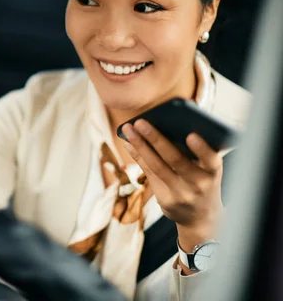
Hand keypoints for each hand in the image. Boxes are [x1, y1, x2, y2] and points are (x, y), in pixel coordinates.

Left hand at [121, 120, 224, 251]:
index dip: (201, 149)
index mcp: (214, 172)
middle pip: (174, 160)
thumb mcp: (208, 170)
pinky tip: (128, 143)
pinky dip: (138, 155)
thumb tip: (168, 123)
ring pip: (156, 166)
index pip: (211, 160)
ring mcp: (181, 194)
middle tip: (140, 122)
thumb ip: (195, 152)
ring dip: (140, 145)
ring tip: (127, 129)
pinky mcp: (165, 200)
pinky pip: (149, 173)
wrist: (202, 218)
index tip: (190, 135)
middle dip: (155, 139)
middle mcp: (199, 184)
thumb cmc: (204, 182)